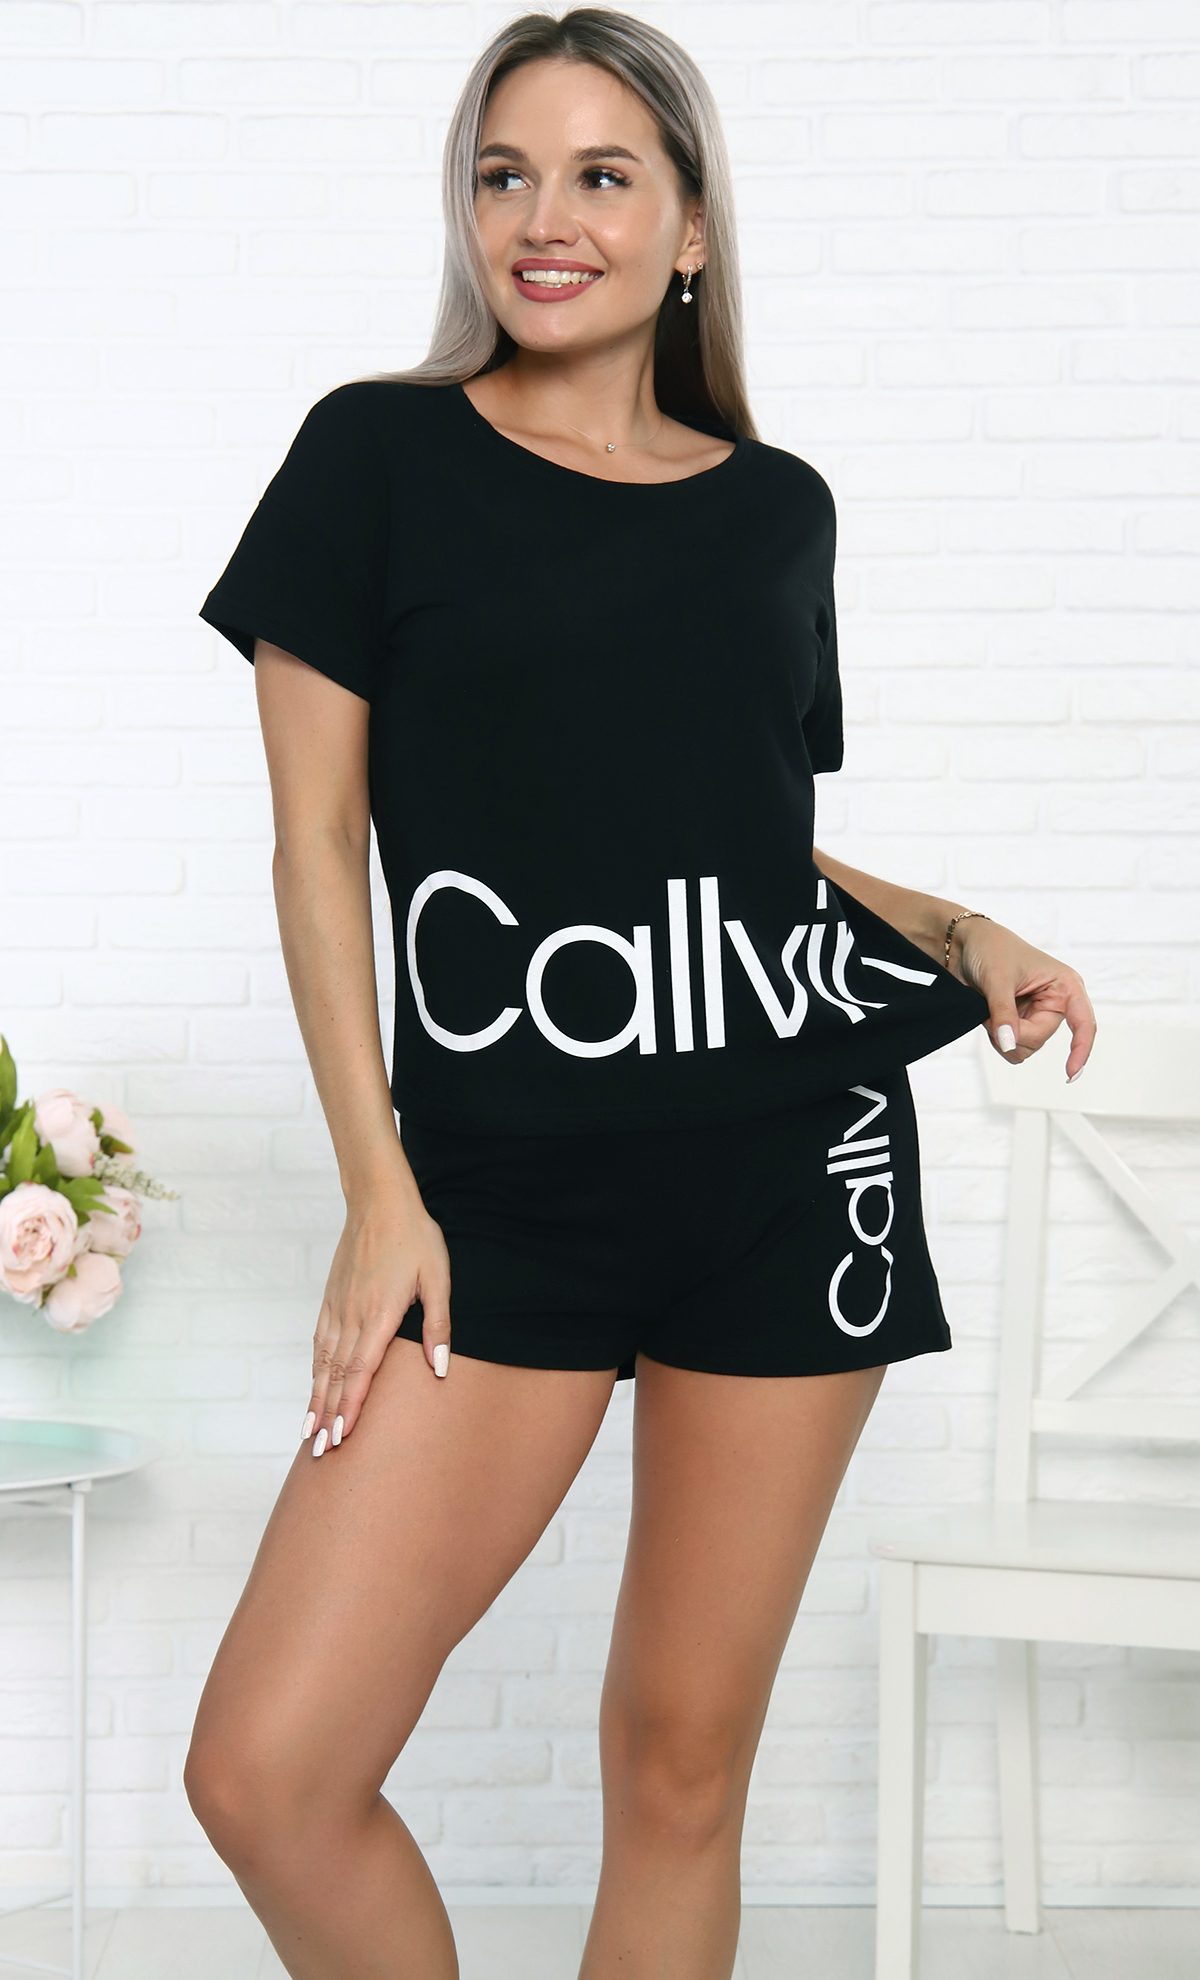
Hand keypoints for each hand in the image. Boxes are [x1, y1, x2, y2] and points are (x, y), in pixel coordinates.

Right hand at [302, 1188, 450, 1456]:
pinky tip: (315, 1388)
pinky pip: (319, 1343)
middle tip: (319, 1454)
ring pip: (324, 1363)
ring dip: (317, 1399)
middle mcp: (352, 1316)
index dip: (351, 1408)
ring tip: (309, 1433)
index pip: (361, 1372)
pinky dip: (315, 1371)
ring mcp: (337, 1308)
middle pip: (337, 1376)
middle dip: (328, 1416)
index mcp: (379, 1315)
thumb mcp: (437, 1278)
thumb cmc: (415, 1238)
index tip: (341, 1438)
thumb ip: (438, 1325)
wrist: (379, 1201)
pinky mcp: (331, 1299)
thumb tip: (440, 1368)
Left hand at [952, 918, 1095, 1081]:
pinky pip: (1012, 1047)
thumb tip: (1009, 1043)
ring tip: (989, 1010)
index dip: (1080, 1050)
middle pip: (1039, 1039)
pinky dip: (997, 1038)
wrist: (964, 944)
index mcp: (1065, 986)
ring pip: (1025, 1048)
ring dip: (1002, 1036)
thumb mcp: (997, 979)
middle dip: (1012, 1031)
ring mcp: (1036, 1014)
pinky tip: (989, 1017)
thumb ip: (1004, 1013)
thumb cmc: (990, 948)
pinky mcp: (1019, 1022)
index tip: (1069, 1073)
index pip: (1084, 1024)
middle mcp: (1055, 1002)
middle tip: (992, 1012)